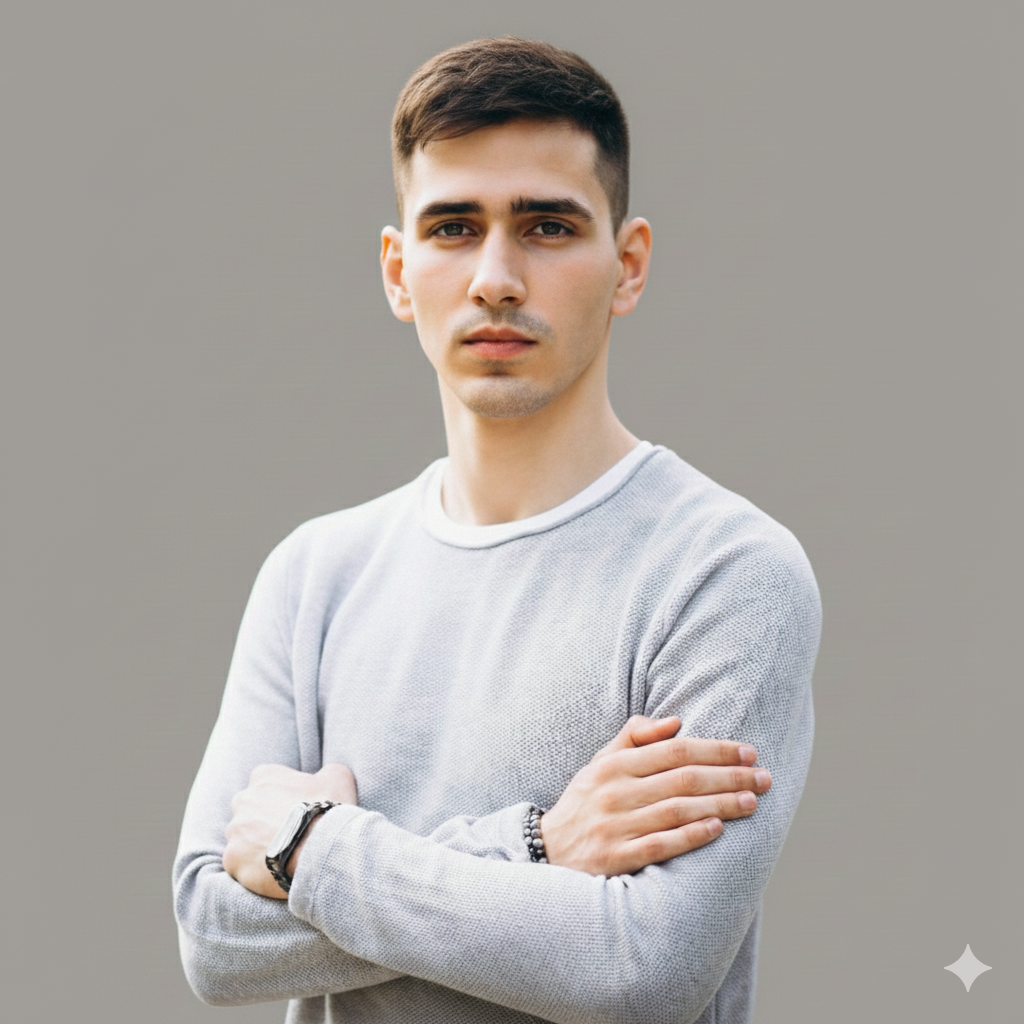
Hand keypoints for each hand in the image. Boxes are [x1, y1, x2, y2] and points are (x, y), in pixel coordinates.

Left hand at [223, 763, 356, 898]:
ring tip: (283, 857)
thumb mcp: (338, 777)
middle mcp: (243, 799)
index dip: (282, 797)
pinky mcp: (231, 859)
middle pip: (250, 810)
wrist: (320, 848)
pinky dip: (253, 870)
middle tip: (289, 834)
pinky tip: (273, 873)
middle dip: (264, 821)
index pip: (266, 782)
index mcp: (264, 776)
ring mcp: (235, 830)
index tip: (295, 810)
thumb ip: (326, 771)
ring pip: (242, 839)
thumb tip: (324, 776)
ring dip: (257, 846)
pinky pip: (239, 865)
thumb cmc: (328, 810)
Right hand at [540, 716, 770, 876]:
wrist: (547, 851)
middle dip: (729, 777)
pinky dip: (691, 835)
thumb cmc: (585, 803)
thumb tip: (676, 721)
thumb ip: (634, 737)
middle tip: (763, 777)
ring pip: (678, 810)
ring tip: (752, 802)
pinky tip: (717, 828)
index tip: (748, 752)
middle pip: (683, 779)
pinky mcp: (616, 857)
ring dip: (720, 804)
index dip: (715, 750)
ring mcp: (616, 826)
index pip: (674, 750)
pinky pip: (661, 844)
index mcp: (613, 765)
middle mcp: (615, 792)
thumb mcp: (600, 763)